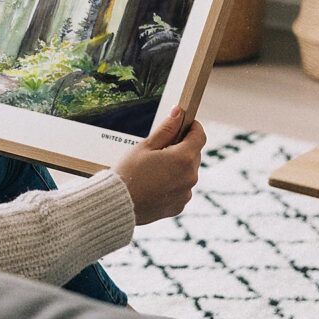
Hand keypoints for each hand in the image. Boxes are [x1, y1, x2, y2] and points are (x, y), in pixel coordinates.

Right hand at [112, 106, 205, 224]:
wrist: (118, 203)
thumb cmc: (129, 171)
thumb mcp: (146, 146)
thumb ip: (166, 129)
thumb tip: (179, 112)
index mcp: (183, 158)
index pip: (199, 136)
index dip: (193, 127)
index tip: (184, 123)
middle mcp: (190, 177)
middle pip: (193, 154)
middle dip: (181, 147)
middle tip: (160, 147)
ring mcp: (186, 193)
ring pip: (187, 172)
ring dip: (177, 166)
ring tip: (154, 168)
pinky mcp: (179, 206)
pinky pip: (181, 189)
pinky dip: (173, 183)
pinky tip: (154, 183)